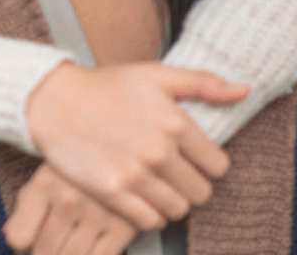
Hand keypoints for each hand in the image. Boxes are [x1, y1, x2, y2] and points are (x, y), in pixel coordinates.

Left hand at [5, 164, 141, 254]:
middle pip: (46, 251)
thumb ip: (27, 207)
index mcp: (44, 185)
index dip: (22, 247)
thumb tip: (14, 242)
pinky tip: (89, 249)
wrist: (123, 148)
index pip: (20, 237)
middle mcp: (69, 200)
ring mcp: (97, 214)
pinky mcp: (124, 227)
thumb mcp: (46, 177)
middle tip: (51, 248)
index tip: (27, 248)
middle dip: (45, 254)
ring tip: (67, 247)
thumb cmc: (78, 168)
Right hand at [24, 61, 245, 230]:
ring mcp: (135, 174)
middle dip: (191, 185)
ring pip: (179, 210)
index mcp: (175, 122)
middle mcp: (159, 151)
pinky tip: (139, 196)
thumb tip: (243, 91)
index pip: (219, 166)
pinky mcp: (112, 192)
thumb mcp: (155, 75)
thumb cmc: (106, 86)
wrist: (53, 101)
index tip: (191, 159)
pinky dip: (150, 214)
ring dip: (171, 201)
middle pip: (202, 193)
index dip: (207, 164)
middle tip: (173, 174)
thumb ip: (203, 82)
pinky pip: (151, 221)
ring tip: (156, 185)